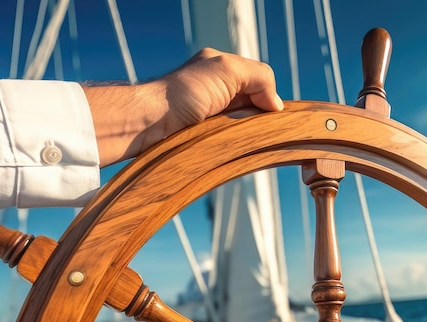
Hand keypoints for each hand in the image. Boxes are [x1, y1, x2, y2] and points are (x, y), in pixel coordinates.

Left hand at [161, 48, 283, 134]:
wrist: (150, 123)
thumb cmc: (183, 93)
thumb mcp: (227, 70)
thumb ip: (258, 77)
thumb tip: (276, 105)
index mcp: (221, 69)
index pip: (260, 82)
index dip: (269, 97)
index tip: (271, 114)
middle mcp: (217, 90)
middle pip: (255, 105)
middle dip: (260, 116)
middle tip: (258, 128)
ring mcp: (212, 115)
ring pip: (246, 126)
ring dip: (250, 133)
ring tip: (245, 138)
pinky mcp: (206, 137)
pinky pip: (232, 141)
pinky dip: (238, 144)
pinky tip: (236, 147)